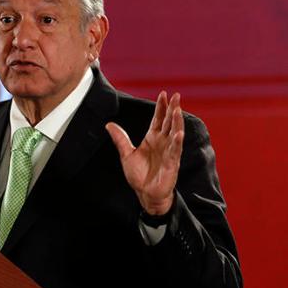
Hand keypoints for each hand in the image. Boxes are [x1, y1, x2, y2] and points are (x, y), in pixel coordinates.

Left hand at [106, 92, 183, 214]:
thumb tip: (109, 124)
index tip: (163, 94)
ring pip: (175, 133)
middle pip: (169, 122)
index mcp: (153, 138)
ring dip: (177, 122)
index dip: (161, 107)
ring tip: (177, 109)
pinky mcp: (171, 163)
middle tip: (176, 95)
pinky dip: (176, 142)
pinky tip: (178, 134)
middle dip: (172, 108)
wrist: (146, 194)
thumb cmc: (139, 175)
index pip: (158, 119)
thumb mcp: (126, 154)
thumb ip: (120, 139)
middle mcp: (162, 142)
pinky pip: (175, 151)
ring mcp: (168, 152)